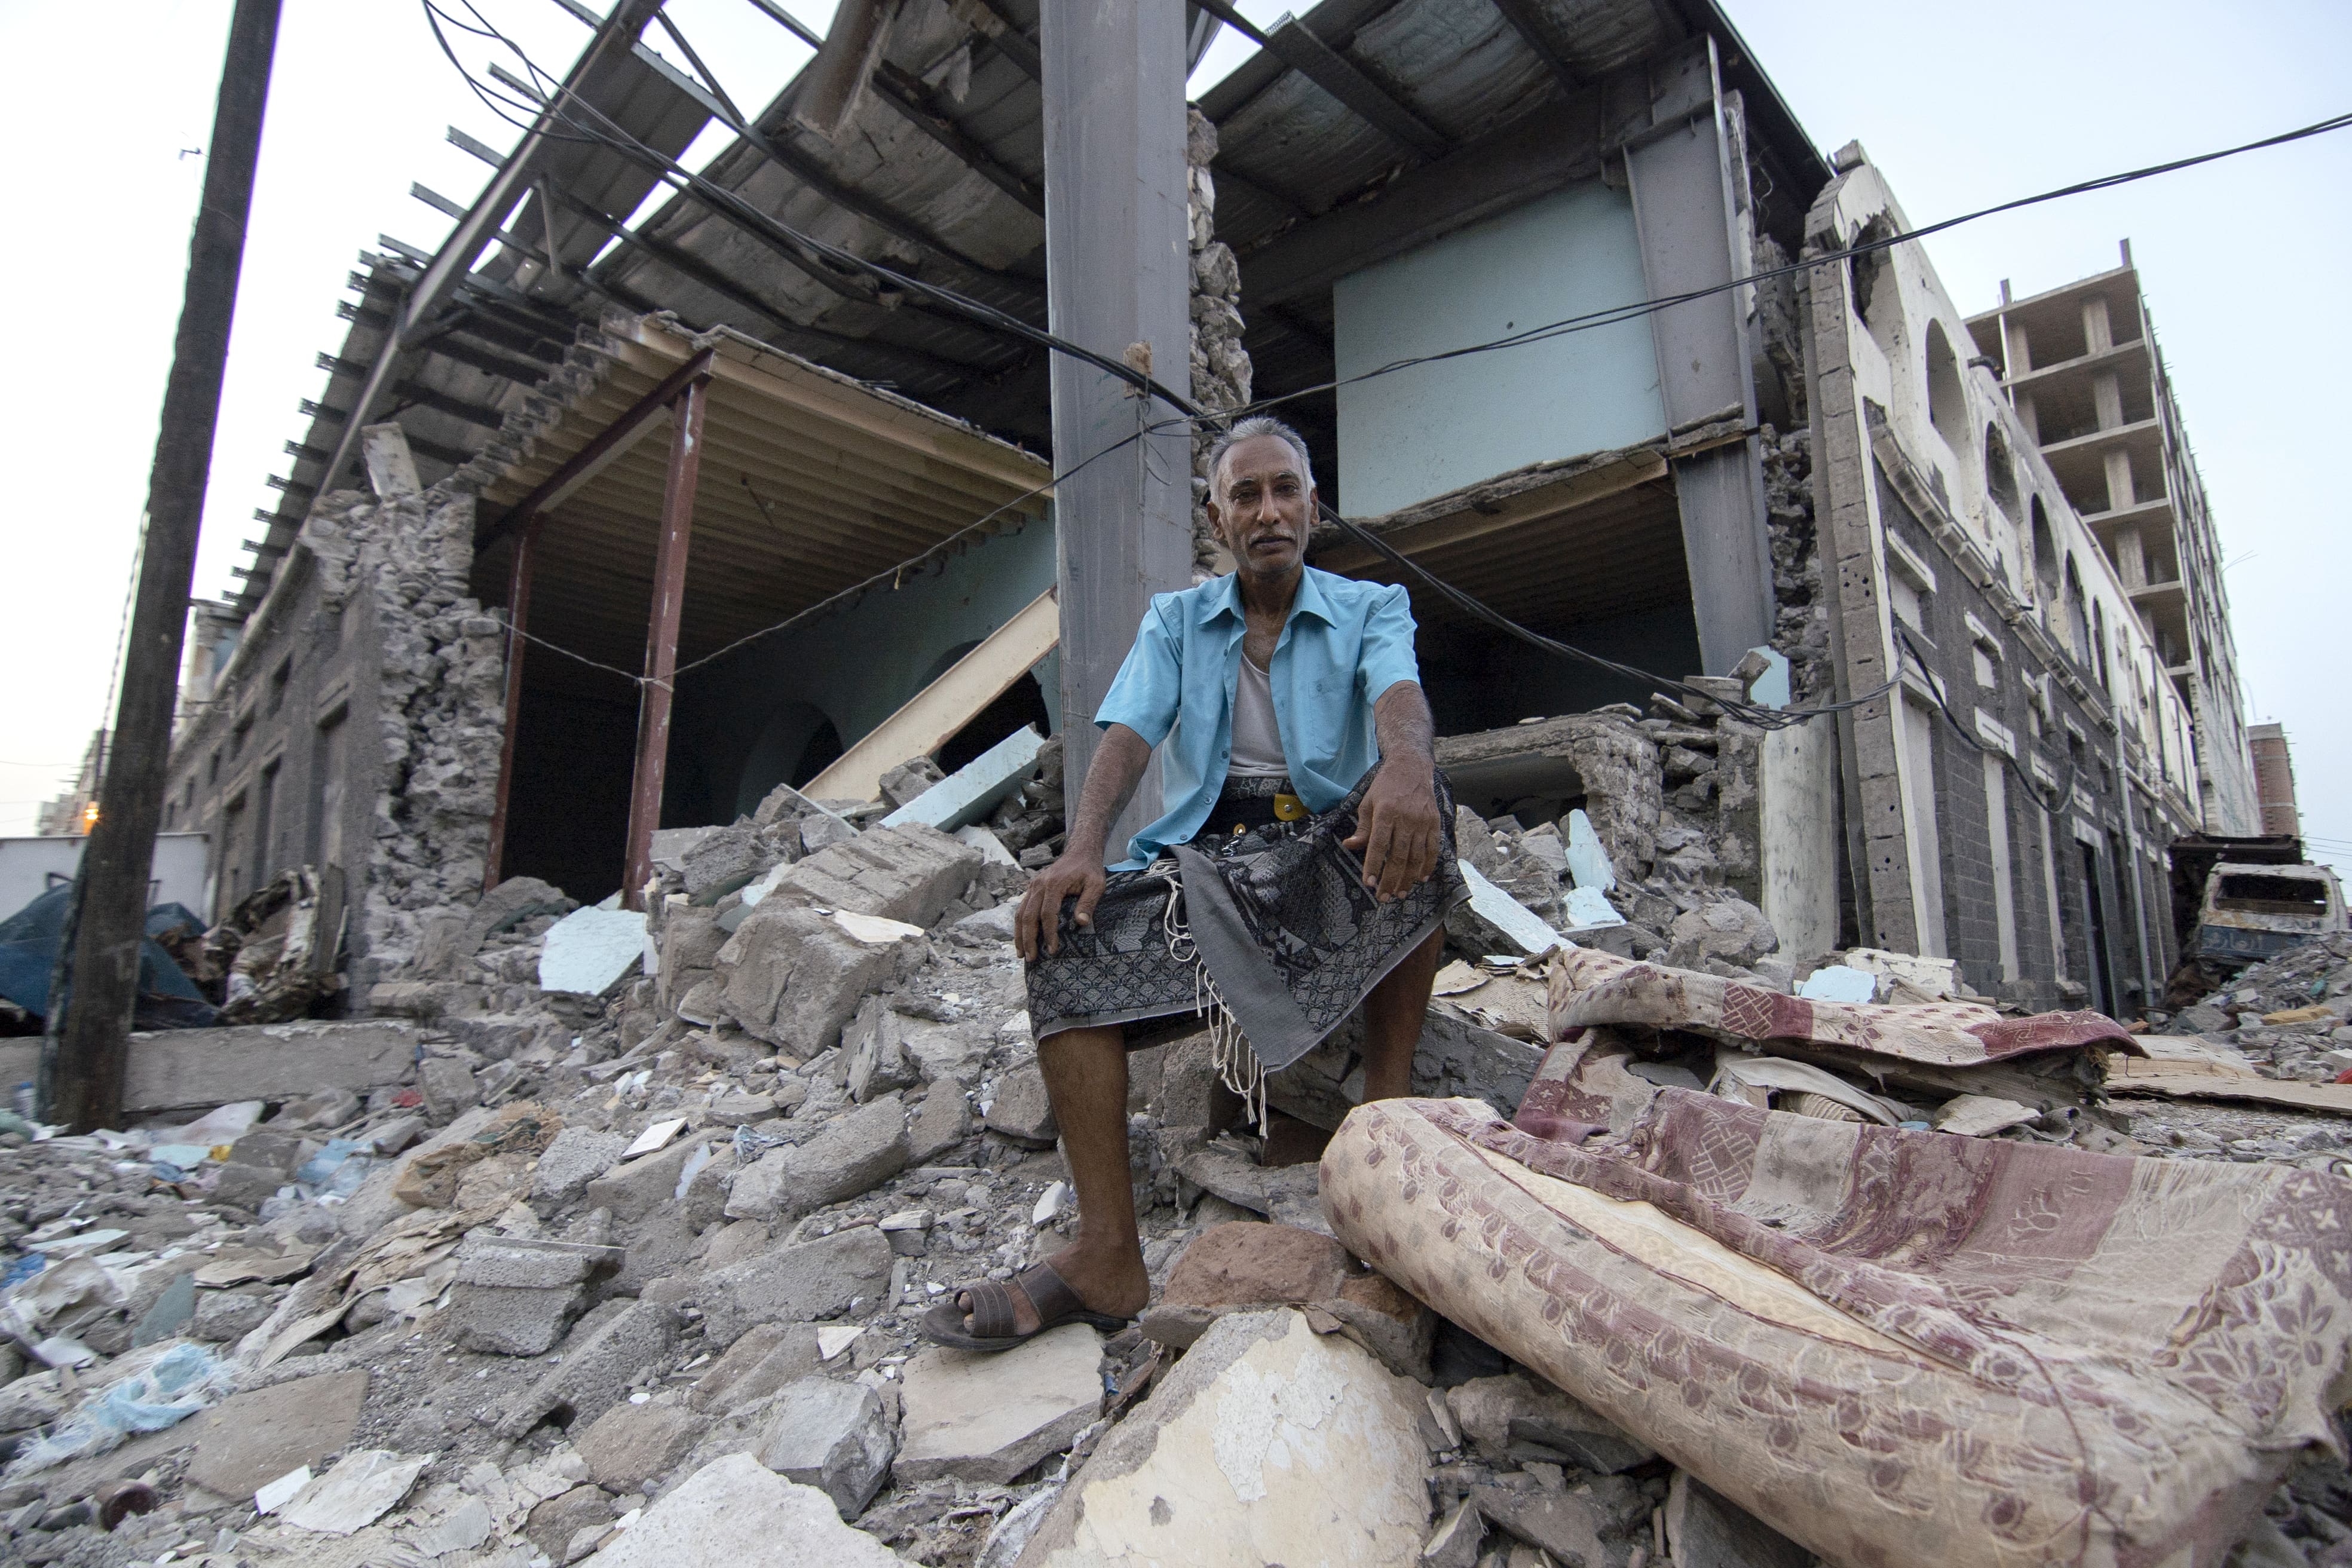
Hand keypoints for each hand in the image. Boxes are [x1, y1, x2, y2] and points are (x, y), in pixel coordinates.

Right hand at [1016, 850, 1107, 959]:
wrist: (1079, 852)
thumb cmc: (1089, 870)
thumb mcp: (1096, 884)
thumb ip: (1089, 902)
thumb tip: (1081, 922)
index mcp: (1054, 884)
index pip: (1047, 913)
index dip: (1049, 933)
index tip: (1053, 949)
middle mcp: (1039, 885)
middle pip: (1028, 916)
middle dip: (1028, 939)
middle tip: (1031, 958)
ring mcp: (1033, 886)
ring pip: (1020, 913)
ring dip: (1019, 935)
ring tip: (1021, 954)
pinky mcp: (1032, 888)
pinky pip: (1022, 908)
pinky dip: (1020, 925)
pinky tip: (1022, 938)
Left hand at [1344, 763, 1441, 902]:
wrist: (1411, 767)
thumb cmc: (1385, 786)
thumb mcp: (1368, 803)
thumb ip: (1362, 828)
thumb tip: (1350, 846)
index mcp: (1385, 812)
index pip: (1378, 845)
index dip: (1373, 866)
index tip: (1369, 883)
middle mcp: (1405, 818)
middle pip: (1398, 856)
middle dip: (1390, 879)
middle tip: (1384, 897)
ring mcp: (1422, 821)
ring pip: (1416, 856)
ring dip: (1408, 878)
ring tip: (1401, 893)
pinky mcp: (1434, 822)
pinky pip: (1433, 849)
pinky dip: (1428, 865)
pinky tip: (1421, 878)